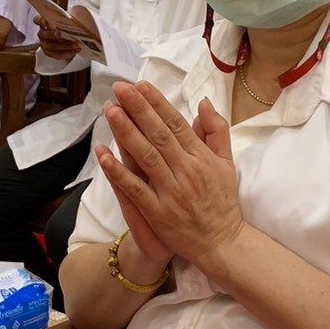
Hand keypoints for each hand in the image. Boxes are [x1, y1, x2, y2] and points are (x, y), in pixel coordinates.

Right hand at [35, 15, 80, 59]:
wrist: (67, 39)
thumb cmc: (64, 27)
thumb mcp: (65, 21)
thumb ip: (65, 19)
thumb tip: (74, 19)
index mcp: (43, 23)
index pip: (37, 20)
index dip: (40, 20)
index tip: (45, 21)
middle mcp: (42, 34)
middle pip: (44, 34)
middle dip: (51, 34)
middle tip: (59, 34)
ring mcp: (44, 44)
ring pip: (51, 46)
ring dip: (64, 46)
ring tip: (75, 44)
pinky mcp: (49, 53)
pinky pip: (57, 54)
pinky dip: (68, 52)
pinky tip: (76, 50)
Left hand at [95, 82, 242, 271]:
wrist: (222, 243)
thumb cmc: (223, 201)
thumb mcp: (226, 163)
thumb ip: (217, 131)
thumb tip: (203, 102)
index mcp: (201, 157)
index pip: (176, 124)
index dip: (157, 103)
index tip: (141, 85)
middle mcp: (186, 171)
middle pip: (158, 134)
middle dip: (138, 109)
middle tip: (120, 88)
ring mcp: (171, 192)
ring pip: (146, 157)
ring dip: (126, 132)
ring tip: (110, 111)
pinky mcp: (158, 212)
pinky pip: (135, 189)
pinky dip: (118, 172)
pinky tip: (103, 155)